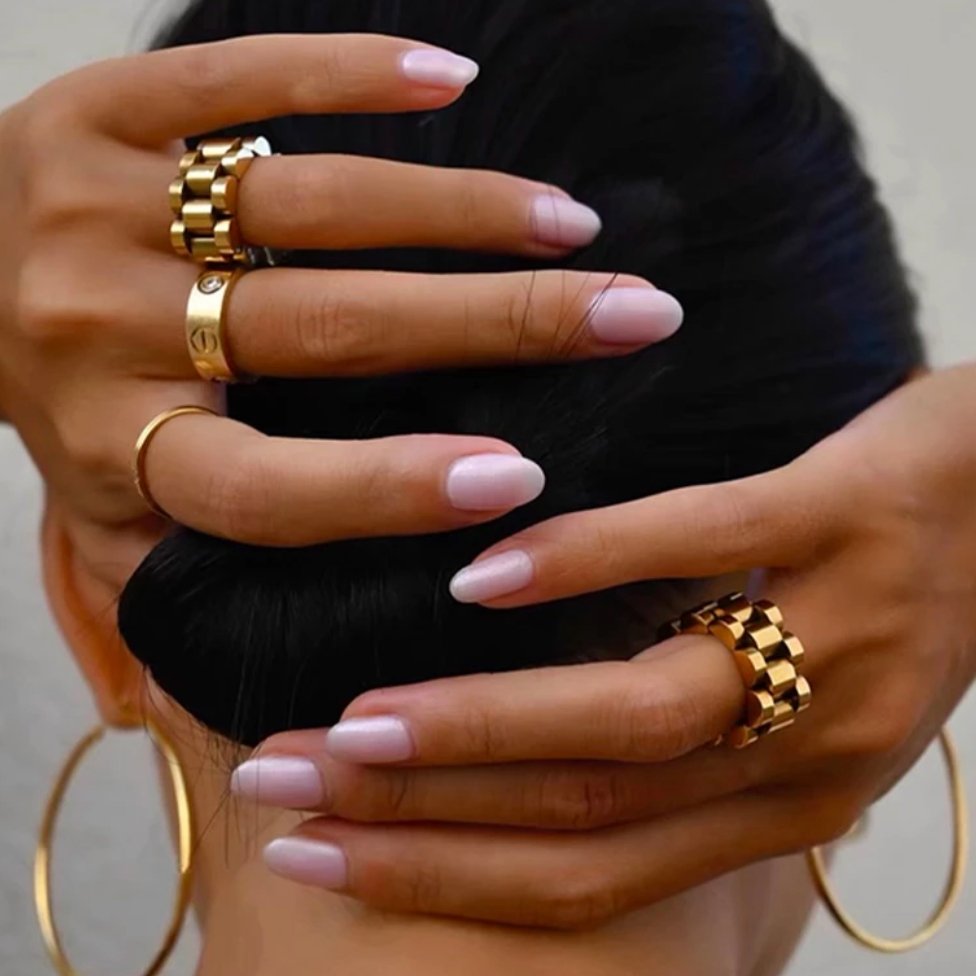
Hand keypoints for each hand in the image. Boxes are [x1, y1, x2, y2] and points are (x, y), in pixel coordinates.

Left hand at [0, 34, 682, 721]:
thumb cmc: (63, 400)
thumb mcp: (100, 510)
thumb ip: (164, 579)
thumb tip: (228, 701)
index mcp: (120, 451)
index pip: (266, 490)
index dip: (393, 490)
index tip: (522, 478)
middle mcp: (105, 331)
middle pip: (331, 328)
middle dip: (500, 323)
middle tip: (632, 316)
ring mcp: (103, 207)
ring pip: (313, 202)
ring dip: (462, 209)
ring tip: (568, 225)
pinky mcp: (105, 110)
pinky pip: (242, 81)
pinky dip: (352, 73)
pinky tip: (451, 80)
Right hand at [236, 366, 975, 928]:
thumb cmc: (887, 597)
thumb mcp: (789, 696)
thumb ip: (678, 736)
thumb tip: (514, 747)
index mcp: (784, 806)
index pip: (589, 874)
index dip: (442, 879)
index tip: (317, 856)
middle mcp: (812, 751)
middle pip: (591, 809)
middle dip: (421, 820)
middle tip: (287, 788)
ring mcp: (839, 636)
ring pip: (639, 711)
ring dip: (481, 723)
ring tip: (357, 721)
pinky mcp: (847, 517)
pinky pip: (703, 550)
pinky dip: (585, 568)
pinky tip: (486, 577)